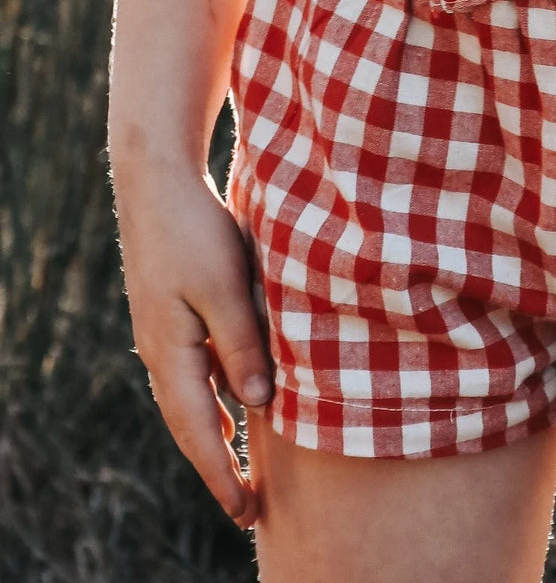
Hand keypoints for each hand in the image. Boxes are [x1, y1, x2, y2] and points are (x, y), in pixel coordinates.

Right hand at [111, 160, 272, 529]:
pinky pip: (198, 371)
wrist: (159, 185)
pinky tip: (238, 402)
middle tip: (247, 507)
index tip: (244, 510)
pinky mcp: (176, 314)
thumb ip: (242, 346)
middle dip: (219, 467)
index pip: (199, 431)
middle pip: (192, 425)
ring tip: (240, 468)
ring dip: (217, 436)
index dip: (222, 473)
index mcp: (171, 354)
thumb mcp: (227, 289)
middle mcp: (163, 353)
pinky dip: (217, 398)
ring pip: (194, 399)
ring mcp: (167, 334)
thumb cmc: (196, 233)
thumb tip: (257, 404)